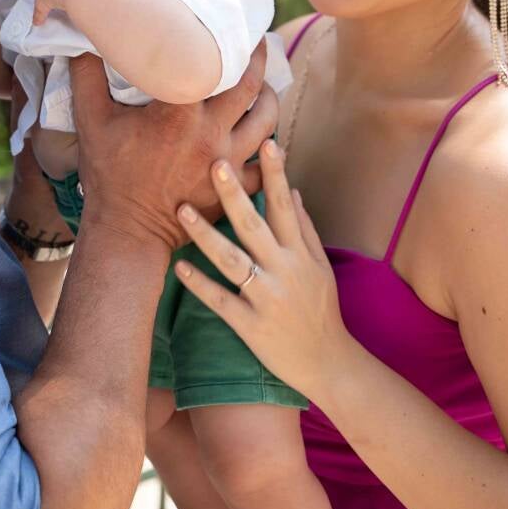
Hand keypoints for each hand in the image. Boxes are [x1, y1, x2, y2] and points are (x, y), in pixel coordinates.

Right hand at [69, 40, 277, 248]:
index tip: (233, 24)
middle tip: (260, 45)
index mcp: (179, 110)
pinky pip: (267, 165)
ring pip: (267, 120)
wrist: (126, 231)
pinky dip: (272, 149)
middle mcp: (211, 132)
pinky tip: (268, 138)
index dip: (228, 39)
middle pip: (251, 85)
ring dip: (269, 99)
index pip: (214, 62)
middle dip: (260, 60)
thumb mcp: (91, 120)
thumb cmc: (108, 175)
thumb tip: (85, 40)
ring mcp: (228, 162)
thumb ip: (88, 74)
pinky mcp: (235, 189)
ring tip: (265, 87)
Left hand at [172, 140, 351, 399]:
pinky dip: (199, 283)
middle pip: (255, 226)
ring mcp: (266, 298)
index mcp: (300, 254)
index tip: (267, 143)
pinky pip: (220, 300)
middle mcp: (284, 271)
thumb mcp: (320, 266)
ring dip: (205, 234)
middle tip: (214, 163)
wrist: (329, 364)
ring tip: (181, 209)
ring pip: (232, 260)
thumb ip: (304, 228)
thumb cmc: (322, 311)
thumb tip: (292, 189)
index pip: (286, 206)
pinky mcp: (250, 325)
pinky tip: (178, 266)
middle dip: (233, 195)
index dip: (276, 174)